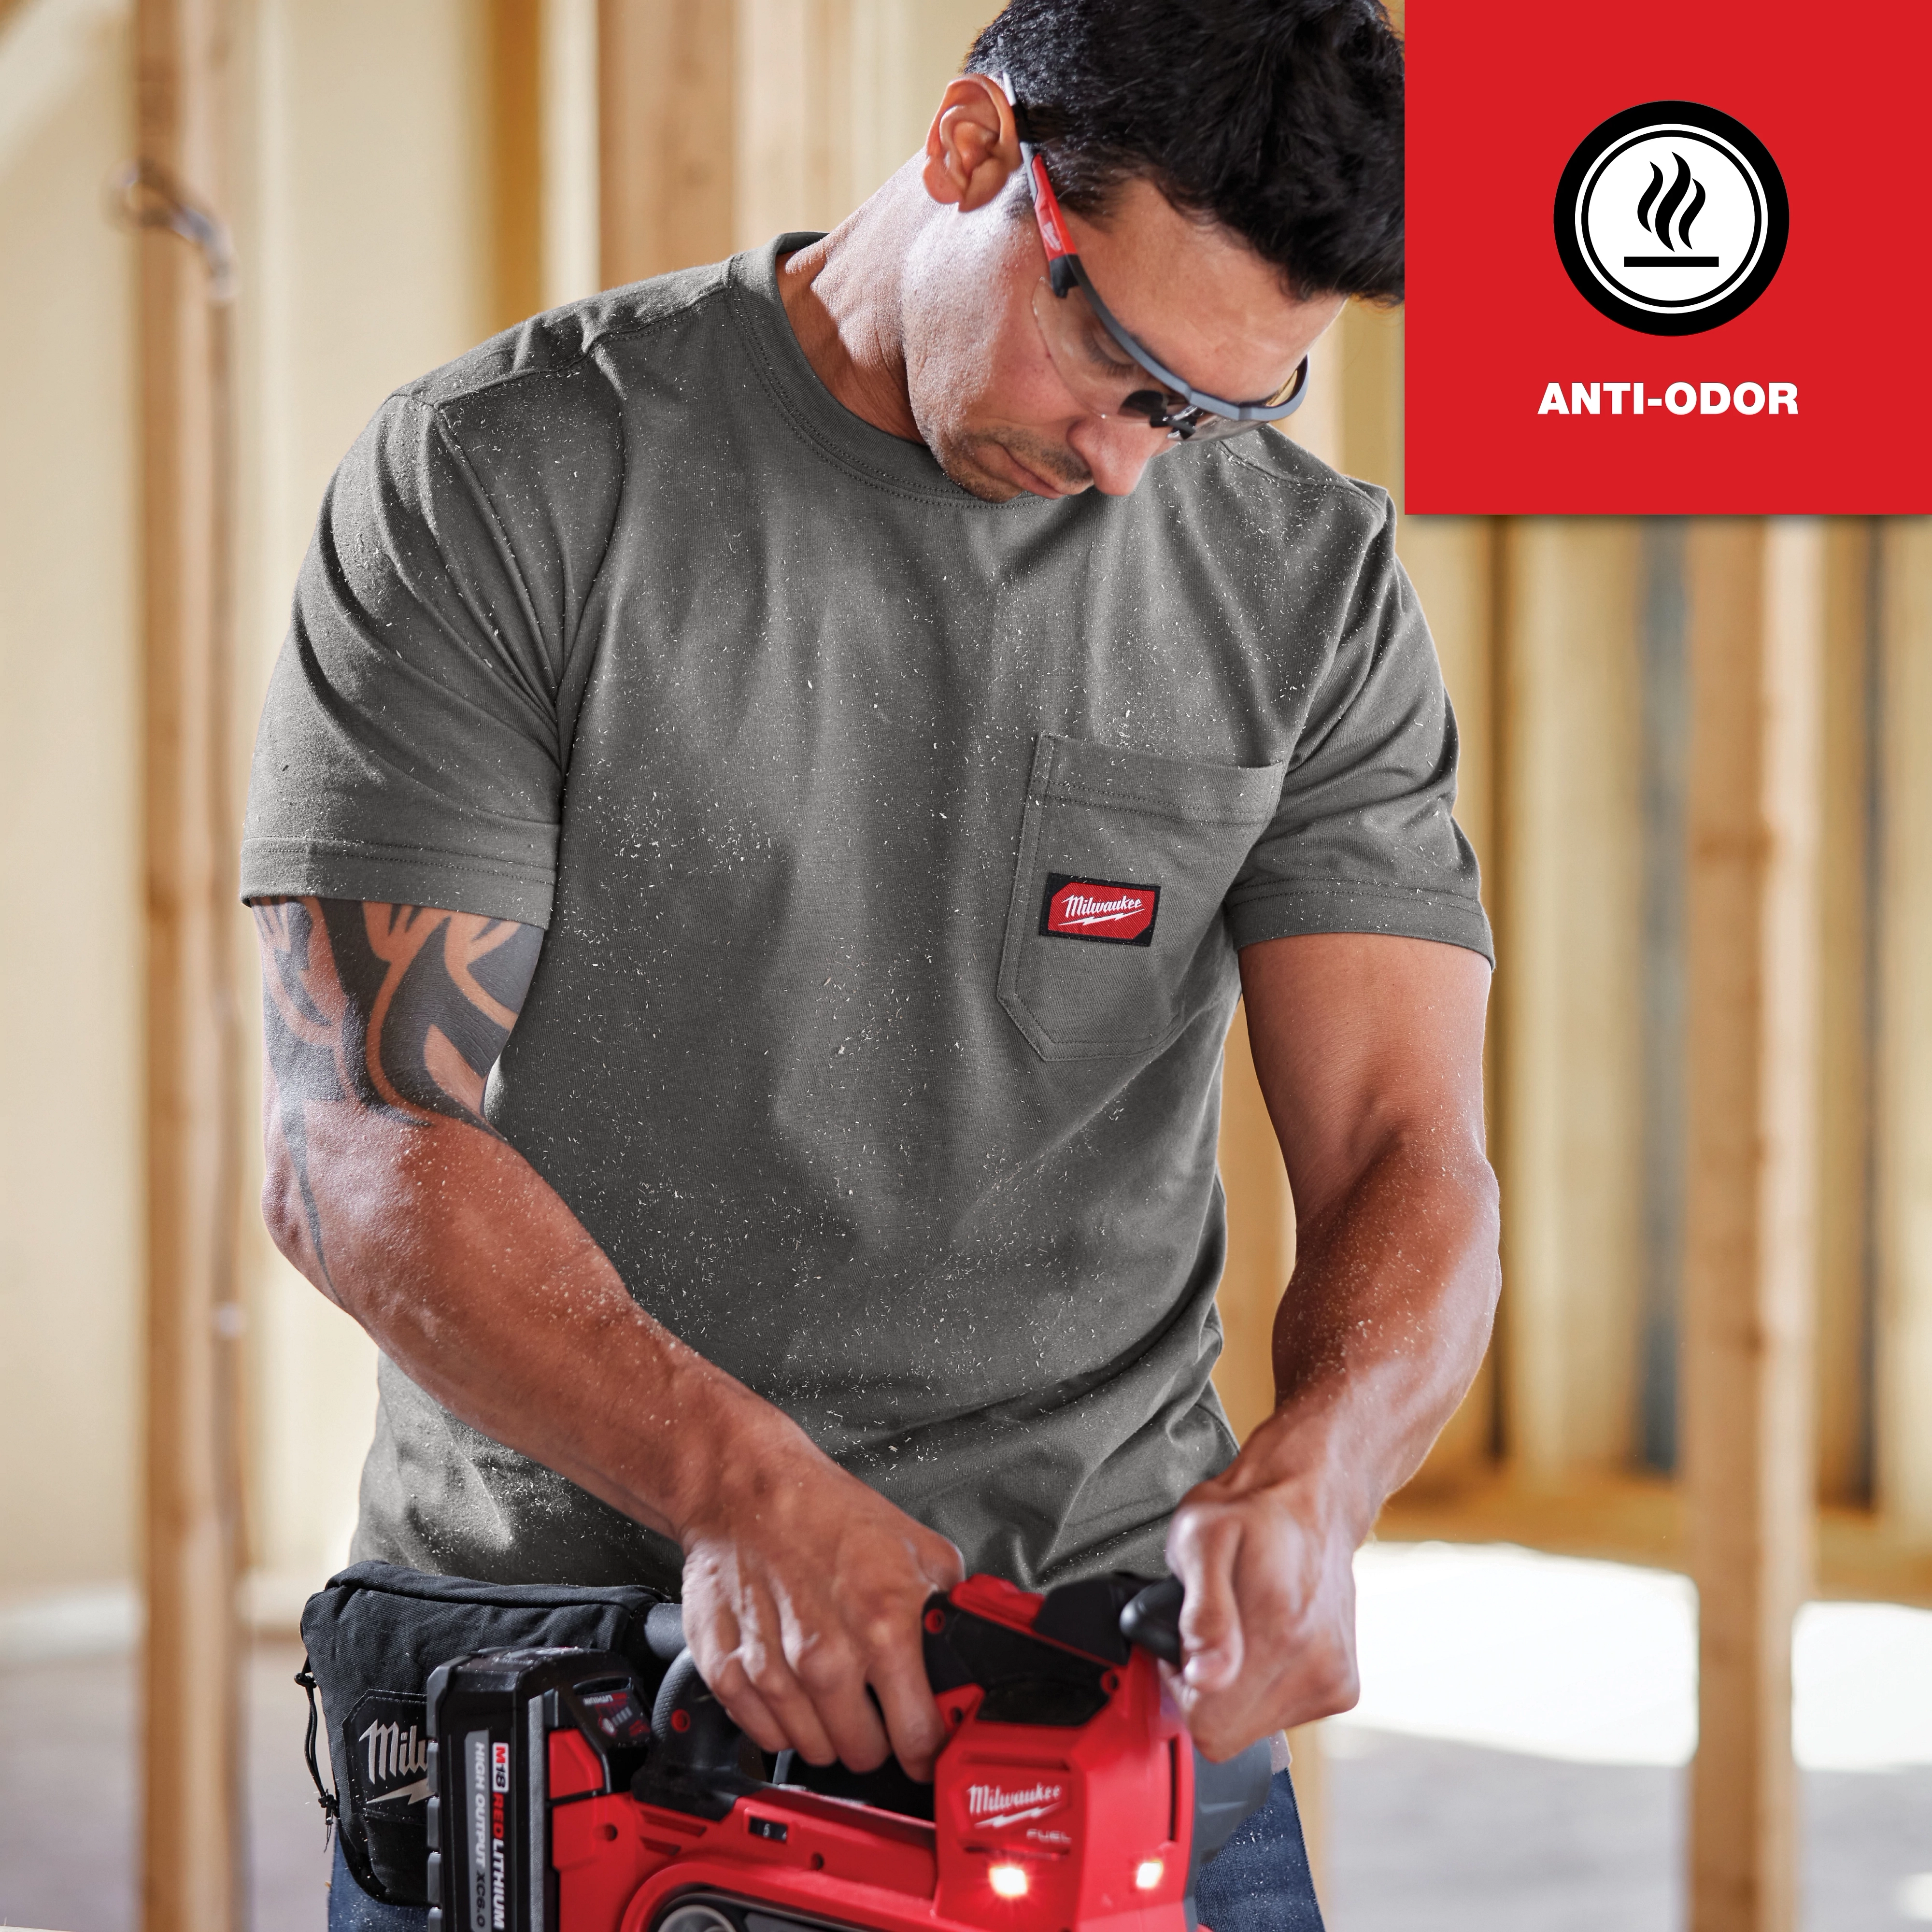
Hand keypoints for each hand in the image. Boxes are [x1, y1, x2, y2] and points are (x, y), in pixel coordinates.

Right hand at [673, 1400, 964, 1778]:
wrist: (748, 1487)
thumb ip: (952, 1608)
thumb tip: (977, 1650)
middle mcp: (826, 1657)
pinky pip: (765, 1736)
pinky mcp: (727, 1672)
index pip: (919, 1738)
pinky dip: (779, 1718)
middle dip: (875, 1735)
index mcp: (883, 1626)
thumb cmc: (828, 1513)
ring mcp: (773, 1670)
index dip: (929, 1748)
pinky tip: (789, 1678)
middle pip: (864, 1754)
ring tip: (829, 1679)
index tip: (927, 1745)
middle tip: (873, 1701)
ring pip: (814, 1751)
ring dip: (826, 1727)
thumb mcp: (919, 1547)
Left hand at [1162, 1463, 1360, 1760]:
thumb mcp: (1199, 1539)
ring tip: (1241, 1627)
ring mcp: (1332, 1681)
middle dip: (1208, 1689)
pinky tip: (1268, 1638)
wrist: (1312, 1500)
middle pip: (1230, 1732)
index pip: (1207, 1725)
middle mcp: (1314, 1666)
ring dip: (1237, 1686)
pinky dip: (1265, 1684)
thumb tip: (1204, 1678)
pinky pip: (1284, 1714)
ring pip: (1256, 1726)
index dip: (1183, 1686)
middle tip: (1212, 1630)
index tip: (1186, 1644)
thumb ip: (1201, 1612)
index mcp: (1277, 1632)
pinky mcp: (1342, 1687)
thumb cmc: (1250, 1513)